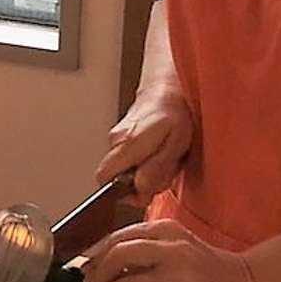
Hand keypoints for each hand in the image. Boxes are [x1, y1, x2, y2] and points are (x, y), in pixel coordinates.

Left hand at [77, 218, 260, 281]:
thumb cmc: (208, 266)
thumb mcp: (179, 244)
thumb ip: (148, 247)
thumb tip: (105, 263)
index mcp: (167, 229)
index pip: (122, 237)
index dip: (98, 254)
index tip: (86, 268)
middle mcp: (172, 247)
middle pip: (120, 255)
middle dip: (97, 273)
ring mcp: (179, 274)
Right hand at [96, 83, 193, 205]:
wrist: (170, 89)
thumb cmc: (176, 115)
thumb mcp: (175, 145)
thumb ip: (156, 168)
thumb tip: (139, 188)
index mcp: (126, 143)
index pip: (104, 178)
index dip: (123, 191)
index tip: (144, 190)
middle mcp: (115, 140)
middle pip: (116, 177)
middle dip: (140, 183)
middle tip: (163, 172)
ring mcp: (116, 137)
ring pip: (123, 169)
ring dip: (145, 172)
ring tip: (165, 159)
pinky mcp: (121, 136)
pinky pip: (128, 159)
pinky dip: (145, 162)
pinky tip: (159, 152)